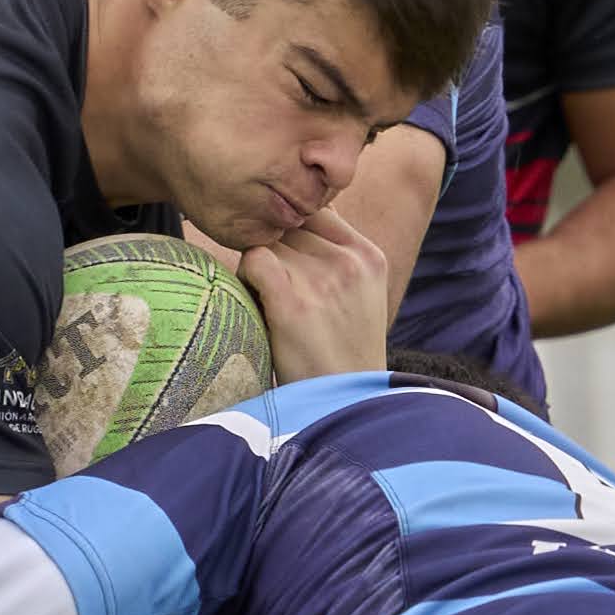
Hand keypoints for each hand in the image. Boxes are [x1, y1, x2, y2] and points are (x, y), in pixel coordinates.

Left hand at [240, 203, 392, 381]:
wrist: (346, 404)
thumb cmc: (342, 354)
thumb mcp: (359, 297)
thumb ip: (334, 258)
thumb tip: (292, 222)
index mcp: (368, 256)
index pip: (318, 210)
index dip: (292, 229)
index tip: (283, 257)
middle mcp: (349, 262)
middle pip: (289, 224)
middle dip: (273, 247)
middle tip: (268, 282)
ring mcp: (323, 280)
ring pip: (269, 240)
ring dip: (257, 263)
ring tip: (264, 297)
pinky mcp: (294, 304)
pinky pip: (255, 259)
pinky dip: (246, 274)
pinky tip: (254, 300)